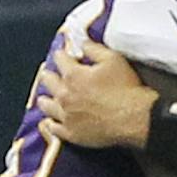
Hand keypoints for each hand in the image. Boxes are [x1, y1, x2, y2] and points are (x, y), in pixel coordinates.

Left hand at [36, 41, 154, 149]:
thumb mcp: (113, 59)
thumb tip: (83, 43)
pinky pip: (53, 129)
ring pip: (46, 106)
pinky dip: (49, 124)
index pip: (60, 59)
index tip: (62, 55)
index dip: (62, 55)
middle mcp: (64, 95)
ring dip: (45, 100)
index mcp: (73, 75)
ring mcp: (66, 116)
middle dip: (48, 75)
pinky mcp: (71, 134)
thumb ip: (94, 49)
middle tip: (48, 74)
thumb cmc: (125, 88)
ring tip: (44, 99)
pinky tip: (48, 122)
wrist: (133, 118)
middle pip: (48, 81)